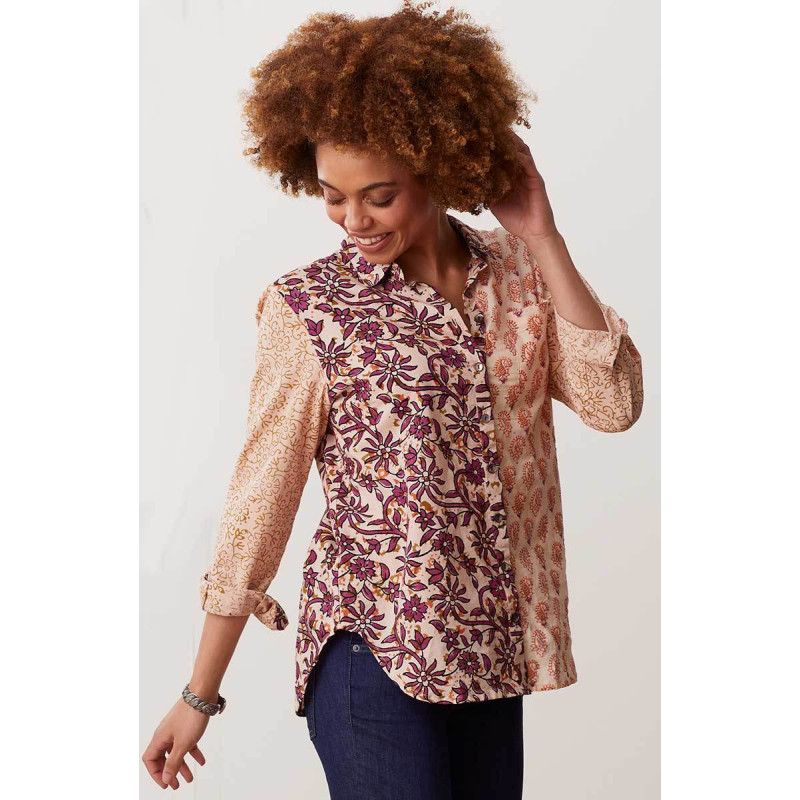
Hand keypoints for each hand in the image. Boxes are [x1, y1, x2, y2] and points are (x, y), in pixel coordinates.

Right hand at [142, 698, 208, 789]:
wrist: (203, 694)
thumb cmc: (191, 717)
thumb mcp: (183, 744)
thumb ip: (173, 762)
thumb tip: (166, 779)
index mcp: (159, 738)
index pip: (150, 760)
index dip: (156, 774)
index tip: (166, 784)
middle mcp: (165, 734)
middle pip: (163, 757)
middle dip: (170, 772)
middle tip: (177, 786)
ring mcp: (176, 729)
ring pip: (176, 751)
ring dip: (183, 765)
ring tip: (190, 778)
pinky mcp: (186, 725)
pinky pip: (187, 742)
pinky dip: (193, 752)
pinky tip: (202, 761)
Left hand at [488, 129, 558, 244]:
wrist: (532, 233)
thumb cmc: (515, 219)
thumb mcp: (494, 204)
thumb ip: (486, 192)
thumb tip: (470, 184)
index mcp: (510, 176)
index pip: (501, 156)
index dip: (492, 146)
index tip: (479, 136)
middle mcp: (520, 172)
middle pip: (512, 149)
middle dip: (502, 137)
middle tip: (489, 125)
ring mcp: (529, 175)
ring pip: (522, 152)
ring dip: (512, 142)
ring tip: (502, 130)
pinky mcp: (536, 181)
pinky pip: (529, 165)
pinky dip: (521, 157)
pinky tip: (514, 152)